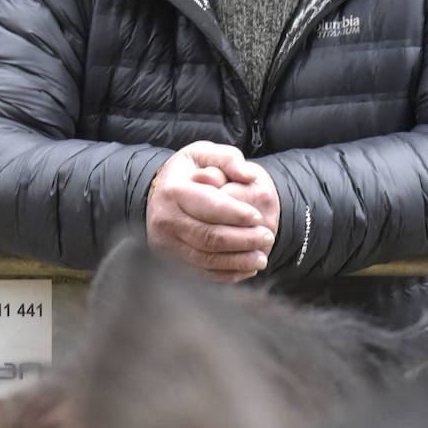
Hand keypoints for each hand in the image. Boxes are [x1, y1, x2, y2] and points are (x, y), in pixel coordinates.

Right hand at [146, 141, 276, 281]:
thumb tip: (248, 175)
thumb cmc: (188, 171)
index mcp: (173, 191)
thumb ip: (229, 159)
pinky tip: (247, 269)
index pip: (209, 206)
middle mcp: (164, 220)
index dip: (236, 214)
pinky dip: (227, 274)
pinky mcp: (170, 259)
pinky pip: (201, 273)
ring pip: (206, 259)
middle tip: (267, 237)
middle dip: (242, 240)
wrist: (160, 193)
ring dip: (238, 261)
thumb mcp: (204, 153)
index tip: (258, 216)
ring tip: (262, 258)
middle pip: (208, 237)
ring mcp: (164, 243)